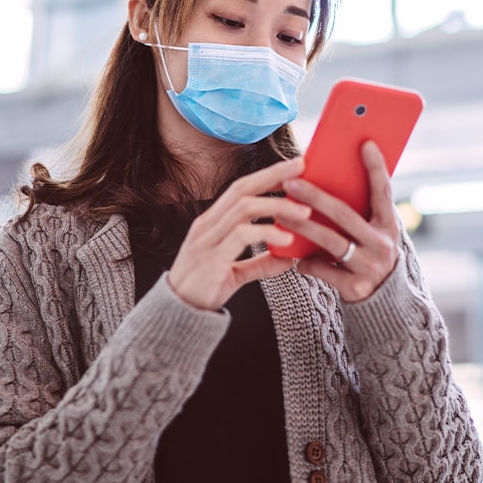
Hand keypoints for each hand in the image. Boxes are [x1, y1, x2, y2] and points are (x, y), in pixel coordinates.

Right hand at [166, 157, 311, 310]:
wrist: (178, 315)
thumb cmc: (204, 289)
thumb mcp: (236, 272)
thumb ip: (260, 263)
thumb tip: (289, 258)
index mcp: (212, 222)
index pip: (241, 189)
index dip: (267, 175)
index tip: (293, 166)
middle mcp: (207, 225)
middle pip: (242, 189)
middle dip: (273, 175)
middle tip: (302, 167)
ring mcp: (206, 240)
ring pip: (243, 209)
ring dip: (277, 206)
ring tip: (304, 212)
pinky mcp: (211, 259)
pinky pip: (241, 237)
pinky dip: (267, 233)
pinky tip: (287, 240)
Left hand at [276, 141, 399, 301]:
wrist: (383, 302)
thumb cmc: (370, 255)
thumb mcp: (374, 233)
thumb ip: (360, 212)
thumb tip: (327, 180)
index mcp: (389, 225)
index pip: (383, 191)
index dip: (376, 167)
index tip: (365, 143)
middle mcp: (383, 244)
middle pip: (344, 214)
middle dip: (315, 197)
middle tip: (291, 182)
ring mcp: (370, 266)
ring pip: (329, 241)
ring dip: (302, 226)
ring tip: (280, 214)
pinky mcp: (355, 287)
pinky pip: (323, 269)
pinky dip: (306, 261)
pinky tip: (294, 256)